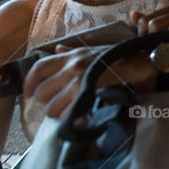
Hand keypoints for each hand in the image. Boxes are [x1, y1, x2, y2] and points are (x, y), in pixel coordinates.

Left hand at [23, 44, 153, 119]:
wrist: (140, 64)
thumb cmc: (118, 58)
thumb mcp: (92, 51)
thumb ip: (72, 52)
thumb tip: (57, 50)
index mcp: (70, 56)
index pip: (38, 68)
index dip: (29, 84)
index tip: (29, 94)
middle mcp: (71, 67)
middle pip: (42, 92)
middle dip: (47, 102)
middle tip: (59, 104)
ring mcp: (78, 81)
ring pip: (51, 107)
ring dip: (59, 113)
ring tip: (70, 111)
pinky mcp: (87, 94)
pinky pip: (66, 114)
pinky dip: (70, 118)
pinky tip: (79, 115)